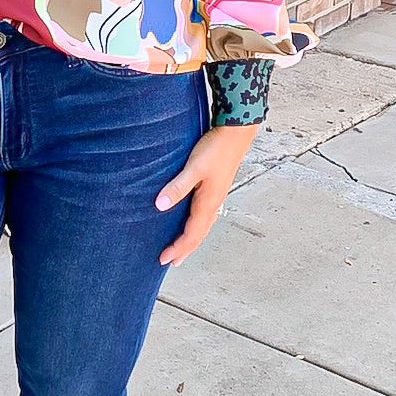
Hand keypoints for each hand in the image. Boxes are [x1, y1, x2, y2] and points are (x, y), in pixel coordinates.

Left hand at [155, 124, 258, 265]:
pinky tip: (195, 221)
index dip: (177, 249)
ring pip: (204, 226)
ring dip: (192, 239)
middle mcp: (214, 203)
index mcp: (208, 203)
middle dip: (185, 250)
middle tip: (172, 262)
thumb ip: (177, 187)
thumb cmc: (215, 149)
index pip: (191, 235)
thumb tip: (160, 206)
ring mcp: (217, 196)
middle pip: (199, 235)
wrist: (236, 134)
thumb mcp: (194, 167)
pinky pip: (206, 215)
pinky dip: (198, 226)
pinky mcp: (217, 188)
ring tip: (182, 249)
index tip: (163, 259)